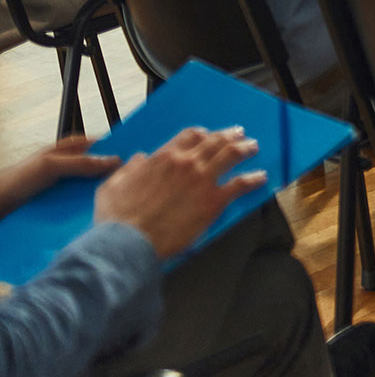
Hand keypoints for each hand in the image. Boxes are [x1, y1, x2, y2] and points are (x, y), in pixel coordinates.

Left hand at [0, 137, 120, 218]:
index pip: (97, 145)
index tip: (135, 157)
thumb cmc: (15, 180)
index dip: (115, 149)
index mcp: (65, 150)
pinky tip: (94, 215)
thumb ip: (80, 163)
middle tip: (129, 184)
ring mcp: (61, 186)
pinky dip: (85, 208)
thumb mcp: (50, 167)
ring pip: (87, 188)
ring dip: (97, 195)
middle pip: (95, 169)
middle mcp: (65, 167)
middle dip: (109, 175)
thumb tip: (114, 161)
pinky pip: (77, 205)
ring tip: (115, 202)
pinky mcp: (56, 204)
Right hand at [94, 127, 263, 260]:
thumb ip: (128, 169)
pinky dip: (253, 179)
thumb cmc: (116, 218)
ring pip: (232, 155)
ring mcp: (203, 180)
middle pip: (215, 141)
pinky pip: (240, 184)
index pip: (190, 136)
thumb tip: (139, 159)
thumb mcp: (112, 186)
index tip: (209, 135)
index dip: (203, 134)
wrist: (128, 243)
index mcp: (164, 157)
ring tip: (253, 146)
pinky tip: (261, 177)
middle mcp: (187, 163)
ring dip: (245, 148)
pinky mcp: (214, 201)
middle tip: (239, 134)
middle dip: (230, 135)